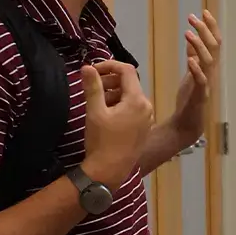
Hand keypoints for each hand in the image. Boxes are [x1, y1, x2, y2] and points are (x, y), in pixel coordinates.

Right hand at [80, 61, 152, 185]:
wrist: (111, 169)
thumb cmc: (102, 140)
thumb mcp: (95, 111)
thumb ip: (93, 87)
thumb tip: (87, 67)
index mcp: (137, 100)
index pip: (127, 70)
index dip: (109, 65)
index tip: (92, 70)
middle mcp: (147, 106)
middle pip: (129, 82)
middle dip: (109, 80)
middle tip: (91, 86)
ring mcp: (148, 117)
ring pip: (130, 96)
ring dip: (113, 93)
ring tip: (96, 102)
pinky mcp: (144, 127)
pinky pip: (133, 108)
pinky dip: (120, 104)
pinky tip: (106, 114)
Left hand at [171, 10, 221, 141]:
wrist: (187, 124)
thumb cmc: (189, 101)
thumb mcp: (190, 76)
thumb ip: (193, 59)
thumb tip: (192, 42)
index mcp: (209, 68)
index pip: (214, 43)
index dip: (210, 27)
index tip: (203, 11)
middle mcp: (211, 73)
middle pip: (214, 48)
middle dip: (206, 31)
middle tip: (194, 16)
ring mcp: (207, 84)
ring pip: (208, 61)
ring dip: (199, 46)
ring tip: (188, 33)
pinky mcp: (200, 96)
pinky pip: (201, 81)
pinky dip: (197, 69)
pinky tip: (190, 60)